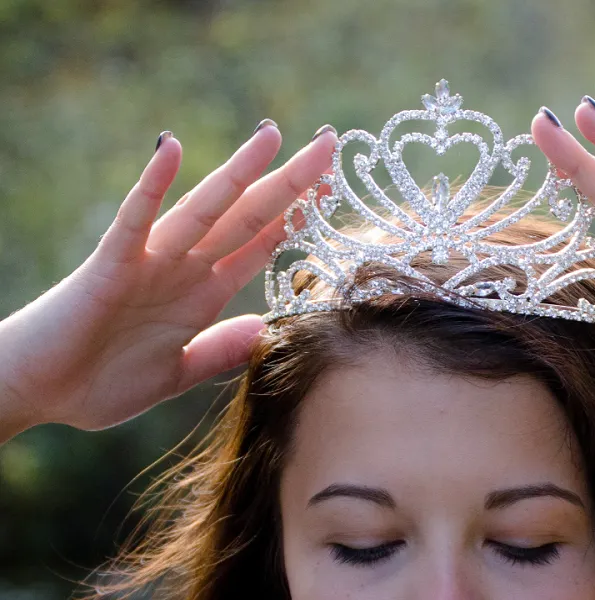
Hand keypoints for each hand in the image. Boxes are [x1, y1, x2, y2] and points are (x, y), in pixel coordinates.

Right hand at [0, 122, 335, 439]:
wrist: (33, 394)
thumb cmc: (97, 382)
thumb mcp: (176, 374)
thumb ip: (219, 351)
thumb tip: (267, 330)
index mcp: (203, 294)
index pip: (261, 244)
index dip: (299, 216)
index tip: (334, 189)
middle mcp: (184, 268)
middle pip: (247, 216)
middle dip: (290, 183)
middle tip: (329, 144)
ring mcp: (149, 261)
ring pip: (204, 208)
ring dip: (239, 172)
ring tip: (273, 135)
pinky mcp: (110, 264)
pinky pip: (134, 218)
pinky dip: (152, 184)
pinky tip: (171, 149)